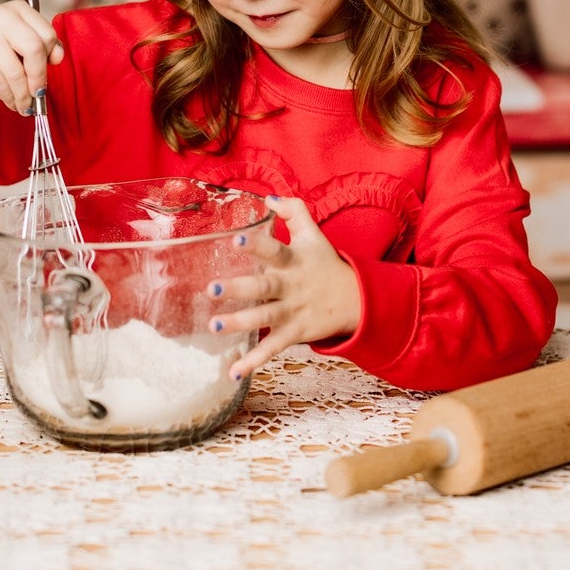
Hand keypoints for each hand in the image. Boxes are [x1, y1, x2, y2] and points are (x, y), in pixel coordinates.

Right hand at [0, 2, 63, 113]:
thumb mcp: (19, 39)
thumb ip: (43, 44)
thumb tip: (58, 57)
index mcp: (17, 8)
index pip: (46, 33)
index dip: (52, 54)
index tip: (51, 67)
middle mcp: (1, 17)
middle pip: (34, 49)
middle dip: (39, 77)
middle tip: (39, 93)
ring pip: (17, 73)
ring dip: (24, 95)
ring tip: (26, 106)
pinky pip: (0, 84)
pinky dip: (10, 98)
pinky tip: (13, 103)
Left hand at [209, 196, 361, 380]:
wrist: (357, 300)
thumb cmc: (325, 263)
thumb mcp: (314, 235)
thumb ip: (294, 211)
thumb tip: (269, 198)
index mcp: (294, 260)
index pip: (275, 249)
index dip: (256, 244)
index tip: (236, 239)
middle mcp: (291, 286)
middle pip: (265, 286)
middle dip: (239, 288)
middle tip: (213, 288)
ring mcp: (293, 312)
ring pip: (265, 318)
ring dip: (240, 324)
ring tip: (214, 326)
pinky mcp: (294, 333)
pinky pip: (272, 348)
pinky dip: (254, 361)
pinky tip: (233, 371)